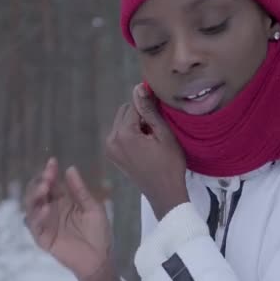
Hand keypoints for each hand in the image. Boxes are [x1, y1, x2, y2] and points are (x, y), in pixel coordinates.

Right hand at [24, 157, 111, 279]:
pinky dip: (38, 217)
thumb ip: (80, 190)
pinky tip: (45, 209)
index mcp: (63, 200)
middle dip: (40, 182)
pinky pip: (35, 226)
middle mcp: (51, 209)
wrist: (100, 258)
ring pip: (31, 207)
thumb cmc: (98, 233)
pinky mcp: (43, 238)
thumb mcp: (92, 207)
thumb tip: (70, 168)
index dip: (49, 172)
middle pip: (37, 192)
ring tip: (44, 189)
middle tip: (48, 177)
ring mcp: (45, 224)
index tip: (52, 162)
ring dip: (35, 196)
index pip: (51, 183)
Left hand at [105, 84, 188, 219]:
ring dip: (136, 124)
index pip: (134, 105)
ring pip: (122, 122)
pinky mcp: (112, 155)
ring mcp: (110, 148)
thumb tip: (137, 88)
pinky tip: (145, 145)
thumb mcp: (163, 134)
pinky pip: (120, 134)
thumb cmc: (169, 164)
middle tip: (157, 130)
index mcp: (123, 134)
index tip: (161, 115)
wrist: (164, 193)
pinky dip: (131, 134)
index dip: (149, 107)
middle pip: (125, 112)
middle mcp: (111, 140)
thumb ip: (149, 110)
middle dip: (140, 115)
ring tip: (152, 139)